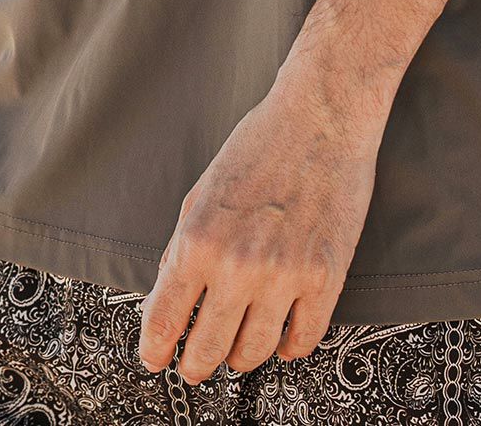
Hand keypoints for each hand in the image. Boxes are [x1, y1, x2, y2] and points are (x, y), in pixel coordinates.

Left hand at [136, 70, 384, 383]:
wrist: (321, 114)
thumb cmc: (262, 142)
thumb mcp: (202, 191)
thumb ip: (182, 246)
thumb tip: (170, 295)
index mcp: (199, 240)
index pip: (164, 322)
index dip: (155, 351)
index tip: (157, 358)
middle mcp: (238, 264)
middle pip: (206, 351)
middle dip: (195, 365)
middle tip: (195, 364)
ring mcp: (284, 275)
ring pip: (254, 353)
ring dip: (241, 357)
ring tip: (239, 347)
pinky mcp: (325, 276)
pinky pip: (303, 340)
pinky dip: (288, 347)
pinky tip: (281, 335)